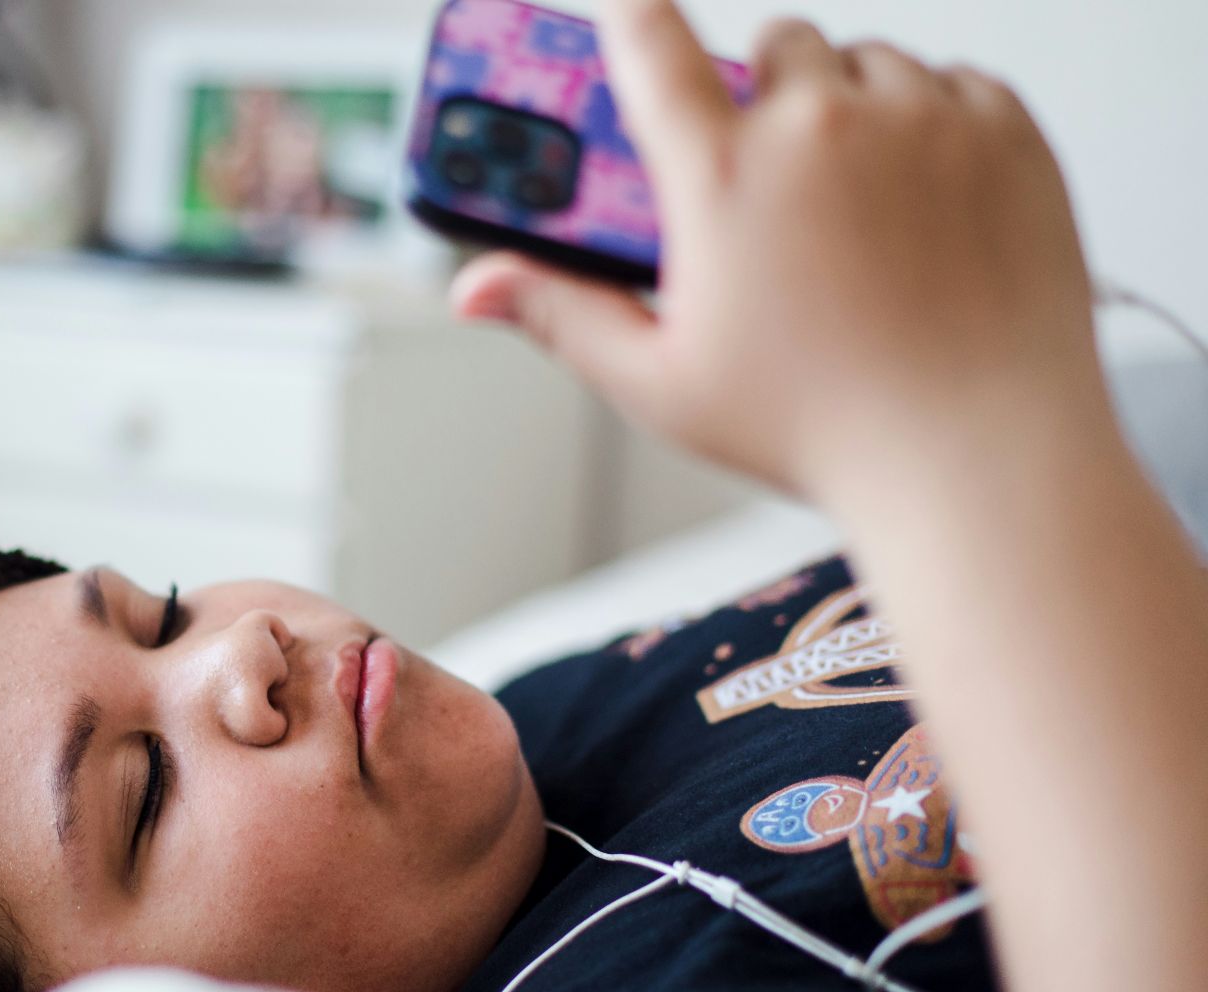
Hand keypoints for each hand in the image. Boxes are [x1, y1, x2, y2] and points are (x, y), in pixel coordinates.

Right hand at [451, 0, 1109, 499]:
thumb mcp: (661, 383)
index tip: (626, 10)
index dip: (630, 14)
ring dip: (850, 105)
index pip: (651, 43)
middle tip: (768, 174)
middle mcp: (820, 127)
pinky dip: (935, 125)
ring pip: (867, 61)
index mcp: (722, 179)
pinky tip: (923, 203)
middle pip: (774, 44)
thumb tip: (477, 288)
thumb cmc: (823, 430)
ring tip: (851, 199)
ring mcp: (921, 121)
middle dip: (764, 94)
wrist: (979, 457)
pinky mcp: (1004, 132)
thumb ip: (560, 315)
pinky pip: (954, 83)